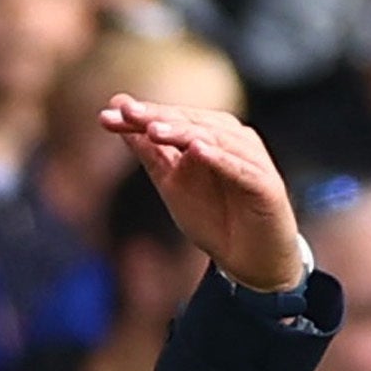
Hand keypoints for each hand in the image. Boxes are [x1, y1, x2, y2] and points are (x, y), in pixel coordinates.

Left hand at [99, 96, 302, 291]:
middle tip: (128, 114)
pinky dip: (219, 158)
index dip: (139, 117)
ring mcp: (250, 158)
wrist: (249, 259)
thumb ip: (149, 150)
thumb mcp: (171, 182)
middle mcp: (231, 138)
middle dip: (157, 118)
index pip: (170, 119)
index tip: (105, 117)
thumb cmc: (213, 216)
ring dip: (183, 132)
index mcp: (208, 133)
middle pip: (190, 122)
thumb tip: (117, 111)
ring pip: (214, 138)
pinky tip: (197, 150)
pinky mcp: (265, 182)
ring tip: (153, 130)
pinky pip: (239, 167)